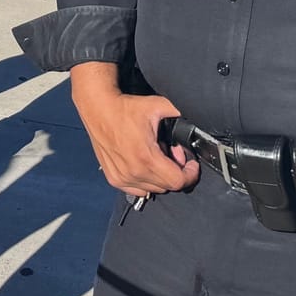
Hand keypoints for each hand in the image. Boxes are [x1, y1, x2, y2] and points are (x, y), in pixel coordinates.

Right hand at [69, 62, 198, 198]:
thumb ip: (180, 112)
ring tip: (156, 156)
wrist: (98, 108)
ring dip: (160, 176)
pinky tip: (143, 163)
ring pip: (154, 189)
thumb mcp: (157, 105)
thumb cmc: (126, 108)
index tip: (190, 164)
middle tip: (171, 153)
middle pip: (167, 186)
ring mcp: (122, 178)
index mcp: (146, 158)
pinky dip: (145, 181)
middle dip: (175, 171)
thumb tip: (197, 116)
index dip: (190, 174)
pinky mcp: (114, 178)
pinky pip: (138, 190)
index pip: (178, 182)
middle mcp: (133, 172)